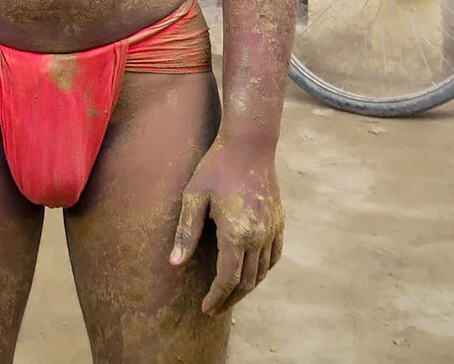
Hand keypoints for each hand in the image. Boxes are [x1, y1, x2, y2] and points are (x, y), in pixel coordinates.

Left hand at [169, 143, 283, 314]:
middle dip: (230, 298)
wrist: (250, 145)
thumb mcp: (194, 197)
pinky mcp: (279, 222)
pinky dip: (263, 271)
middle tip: (214, 308)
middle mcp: (259, 236)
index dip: (216, 297)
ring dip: (247, 288)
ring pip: (262, 272)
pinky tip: (251, 274)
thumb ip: (186, 232)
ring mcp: (272, 230)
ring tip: (229, 294)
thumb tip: (174, 263)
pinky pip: (274, 256)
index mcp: (237, 234)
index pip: (228, 279)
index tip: (205, 308)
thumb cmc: (216, 168)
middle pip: (248, 281)